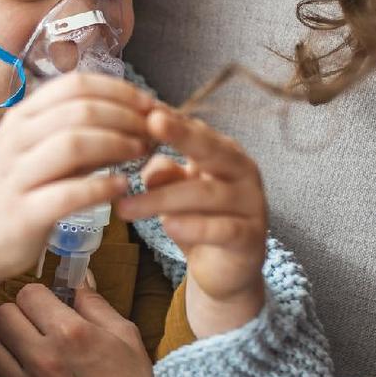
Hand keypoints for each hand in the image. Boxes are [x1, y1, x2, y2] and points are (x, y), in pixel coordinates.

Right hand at [0, 74, 153, 302]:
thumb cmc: (16, 189)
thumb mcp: (39, 149)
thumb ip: (78, 132)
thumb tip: (132, 117)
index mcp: (23, 116)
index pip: (75, 85)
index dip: (119, 91)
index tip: (149, 103)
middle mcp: (17, 138)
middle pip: (80, 110)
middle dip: (126, 117)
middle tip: (154, 131)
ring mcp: (16, 175)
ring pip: (73, 144)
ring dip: (117, 145)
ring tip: (142, 153)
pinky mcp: (23, 212)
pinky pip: (67, 193)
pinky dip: (101, 187)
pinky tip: (122, 188)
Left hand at [0, 284, 176, 376]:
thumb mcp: (125, 336)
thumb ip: (95, 303)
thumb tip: (77, 278)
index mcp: (71, 333)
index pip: (27, 293)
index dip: (36, 296)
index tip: (43, 306)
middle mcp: (43, 359)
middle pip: (2, 315)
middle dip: (16, 315)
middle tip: (28, 325)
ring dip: (1, 343)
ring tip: (17, 349)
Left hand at [116, 105, 267, 336]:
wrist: (227, 270)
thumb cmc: (199, 219)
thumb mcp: (177, 192)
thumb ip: (165, 174)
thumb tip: (147, 166)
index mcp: (224, 153)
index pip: (196, 130)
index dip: (171, 119)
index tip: (141, 106)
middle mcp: (242, 172)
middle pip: (211, 149)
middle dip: (180, 135)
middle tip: (150, 123)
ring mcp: (250, 204)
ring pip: (206, 194)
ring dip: (162, 199)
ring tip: (125, 207)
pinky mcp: (250, 238)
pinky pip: (222, 229)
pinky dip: (194, 228)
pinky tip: (168, 227)